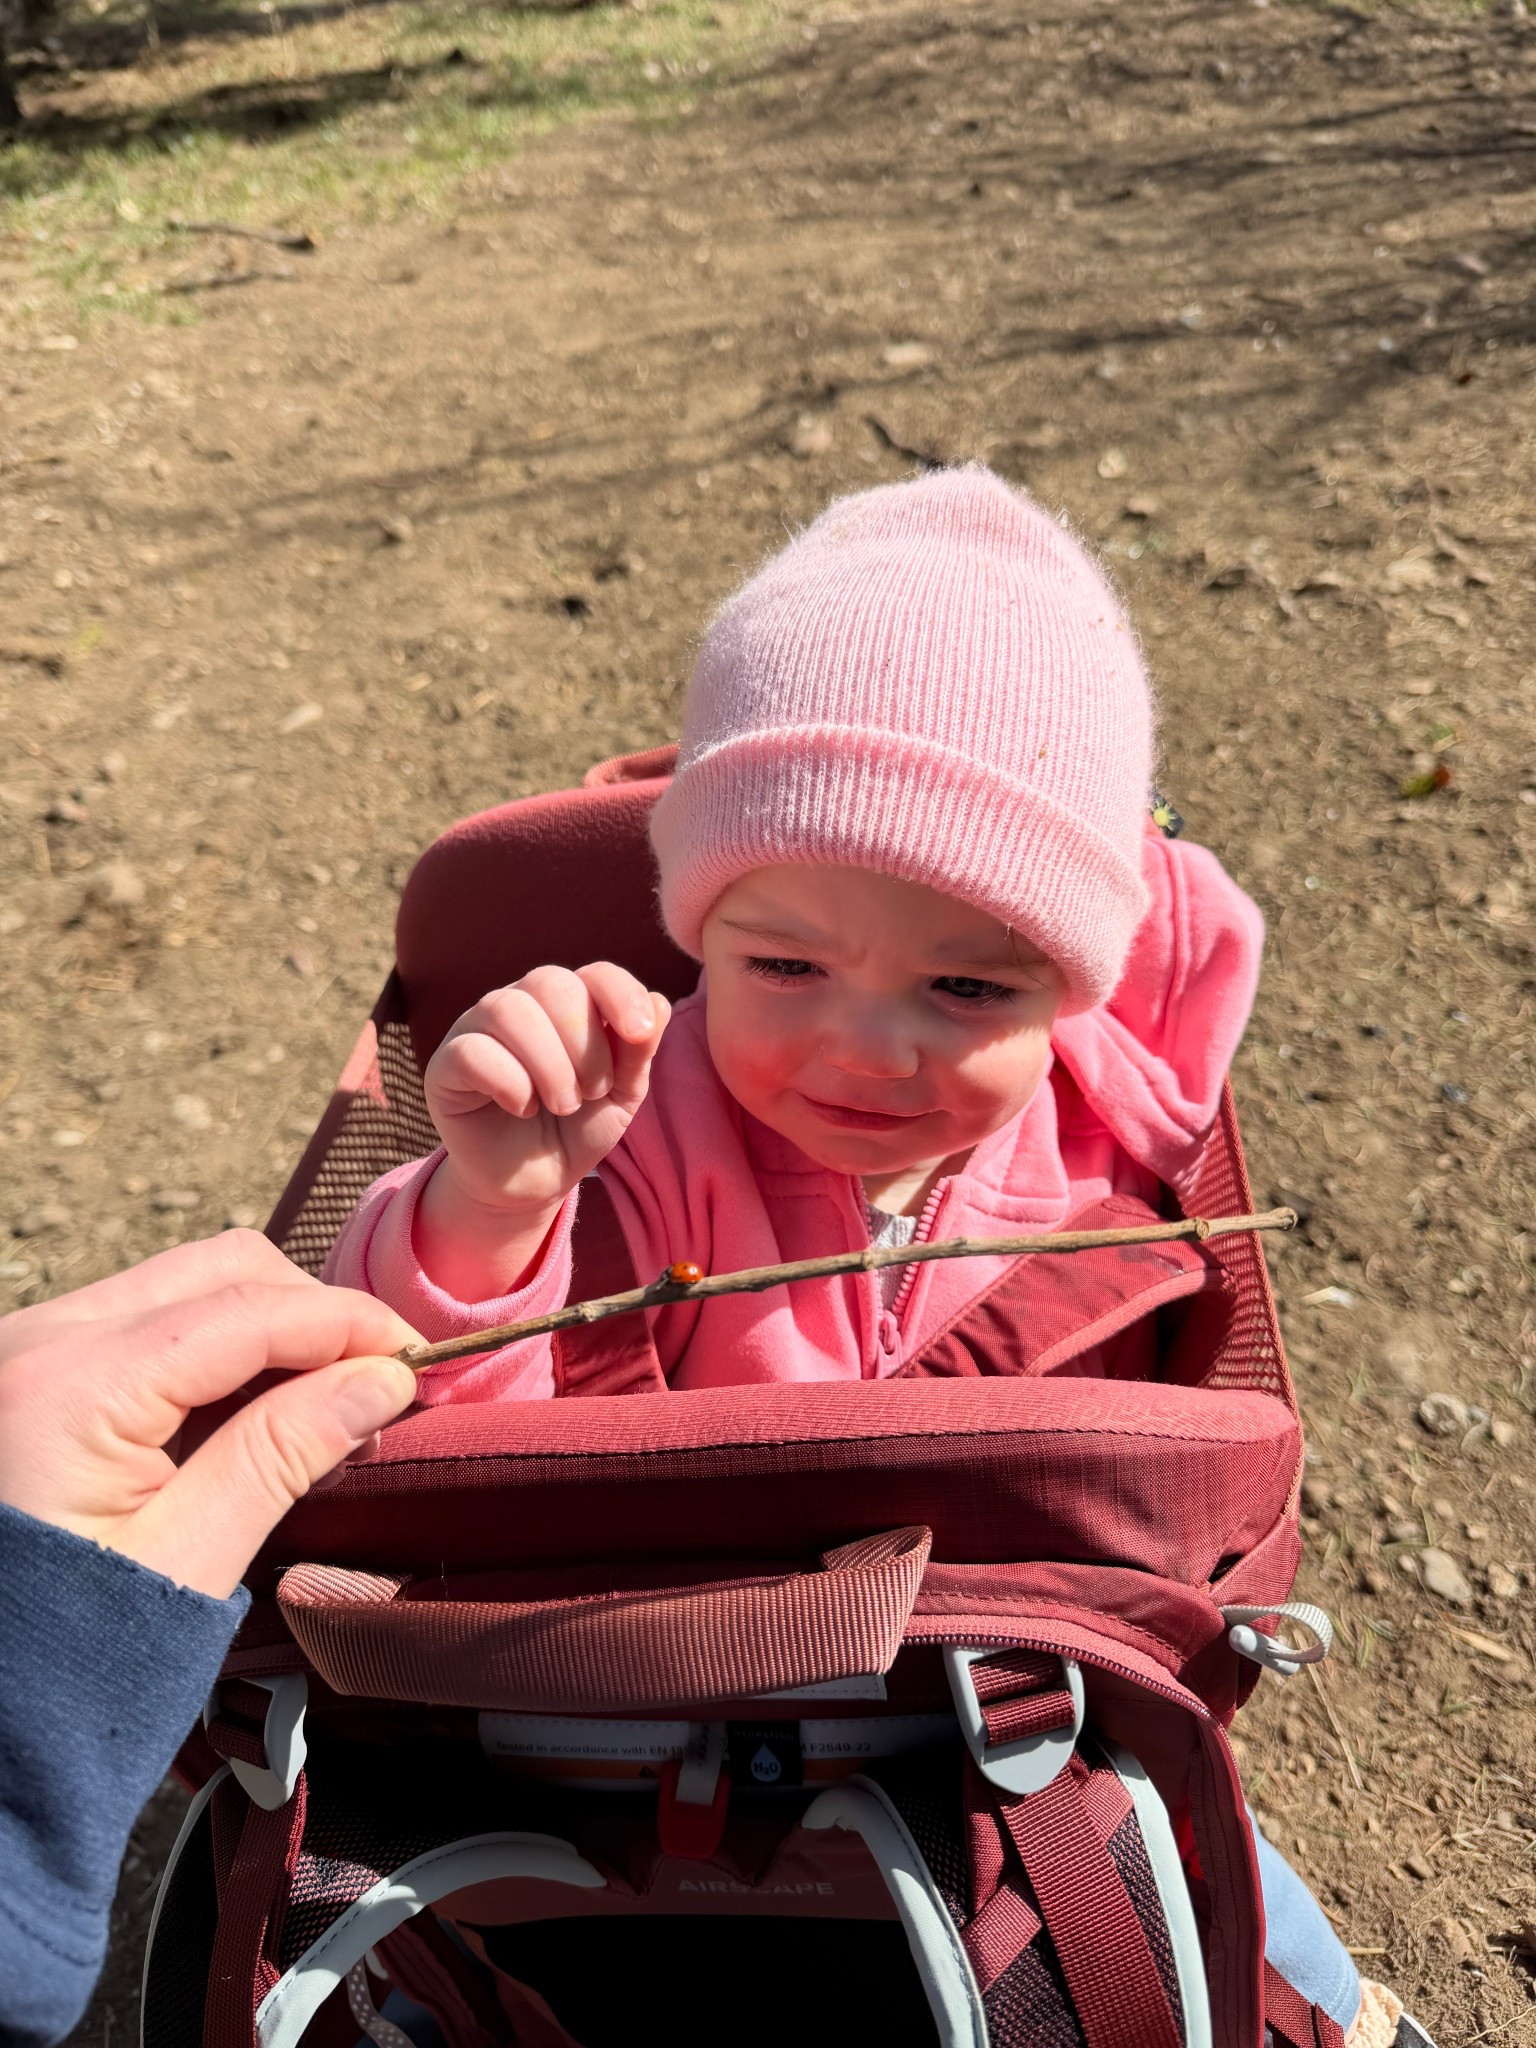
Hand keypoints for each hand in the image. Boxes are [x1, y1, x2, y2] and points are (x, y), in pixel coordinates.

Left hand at [0, 1231, 419, 1599]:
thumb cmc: (63, 1659)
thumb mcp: (186, 1560)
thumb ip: (282, 1454)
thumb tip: (385, 1380)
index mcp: (70, 1386)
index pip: (247, 1308)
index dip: (349, 1323)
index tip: (422, 1359)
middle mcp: (38, 1338)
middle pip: (216, 1271)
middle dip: (311, 1316)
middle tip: (377, 1388)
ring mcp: (27, 1351)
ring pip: (183, 1287)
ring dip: (268, 1331)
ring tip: (325, 1411)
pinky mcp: (30, 1375)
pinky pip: (145, 1325)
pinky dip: (217, 1353)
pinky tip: (260, 1416)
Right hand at [417, 963, 669, 1297]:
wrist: (534, 1182)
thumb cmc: (577, 1128)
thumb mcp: (621, 1094)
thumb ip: (638, 1050)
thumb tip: (658, 1002)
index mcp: (567, 1003)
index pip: (594, 972)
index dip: (621, 994)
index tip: (639, 1032)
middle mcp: (520, 1004)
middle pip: (551, 982)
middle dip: (585, 1042)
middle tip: (592, 1091)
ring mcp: (477, 1028)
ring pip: (509, 1010)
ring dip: (550, 1065)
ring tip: (564, 1105)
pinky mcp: (446, 1064)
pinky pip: (473, 1051)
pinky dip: (510, 1083)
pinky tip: (521, 1108)